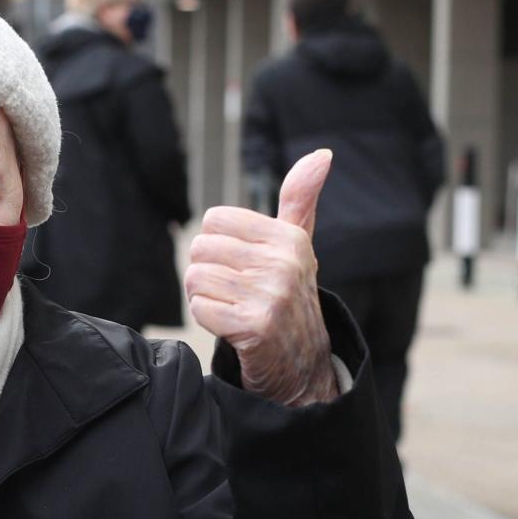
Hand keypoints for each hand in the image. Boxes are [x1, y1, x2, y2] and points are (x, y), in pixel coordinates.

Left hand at [185, 149, 337, 406]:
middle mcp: (283, 263)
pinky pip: (199, 308)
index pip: (214, 220)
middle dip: (207, 272)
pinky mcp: (255, 327)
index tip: (240, 266)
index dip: (217, 245)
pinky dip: (207, 320)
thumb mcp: (296, 246)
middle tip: (233, 292)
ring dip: (204, 297)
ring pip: (195, 278)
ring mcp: (271, 295)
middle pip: (200, 248)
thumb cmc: (288, 296)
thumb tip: (322, 154)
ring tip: (232, 308)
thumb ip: (300, 199)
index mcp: (289, 237)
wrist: (302, 364)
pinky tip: (231, 326)